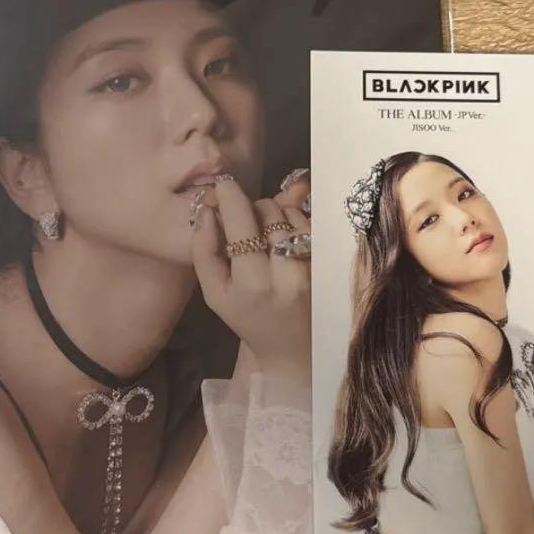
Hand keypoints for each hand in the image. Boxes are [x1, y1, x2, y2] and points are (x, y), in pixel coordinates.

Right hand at [189, 171, 310, 387]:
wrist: (294, 349)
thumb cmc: (248, 319)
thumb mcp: (214, 294)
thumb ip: (204, 251)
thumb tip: (207, 210)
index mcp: (251, 282)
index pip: (241, 220)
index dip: (229, 194)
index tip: (222, 184)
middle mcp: (287, 272)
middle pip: (266, 210)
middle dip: (250, 208)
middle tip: (243, 225)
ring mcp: (314, 266)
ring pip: (289, 212)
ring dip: (273, 214)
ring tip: (265, 237)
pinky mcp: (330, 262)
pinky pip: (308, 222)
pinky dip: (294, 223)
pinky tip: (286, 242)